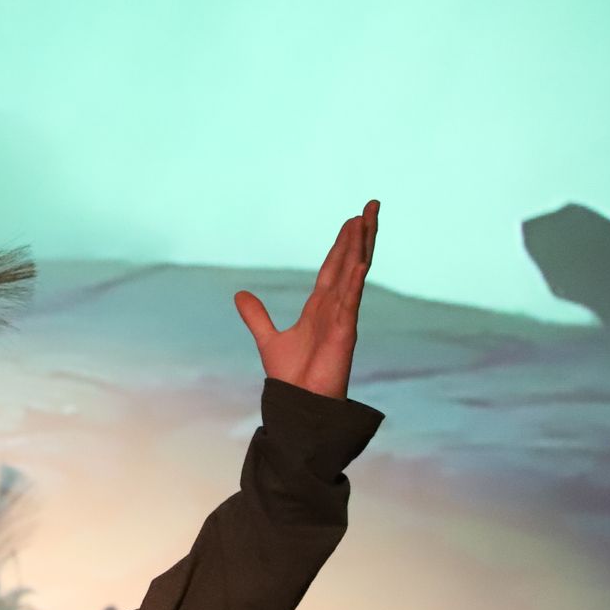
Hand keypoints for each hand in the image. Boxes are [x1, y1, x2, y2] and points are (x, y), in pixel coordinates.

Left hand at [233, 200, 377, 398]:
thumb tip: (239, 294)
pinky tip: (360, 261)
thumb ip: (256, 316)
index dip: (342, 244)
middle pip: (350, 262)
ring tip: (369, 220)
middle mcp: (335, 308)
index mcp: (320, 307)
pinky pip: (350, 301)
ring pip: (354, 274)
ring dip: (361, 247)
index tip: (352, 220)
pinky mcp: (344, 333)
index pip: (334, 267)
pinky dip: (354, 281)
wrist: (299, 404)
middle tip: (370, 206)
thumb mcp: (268, 339)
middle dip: (360, 235)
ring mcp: (342, 318)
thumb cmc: (292, 377)